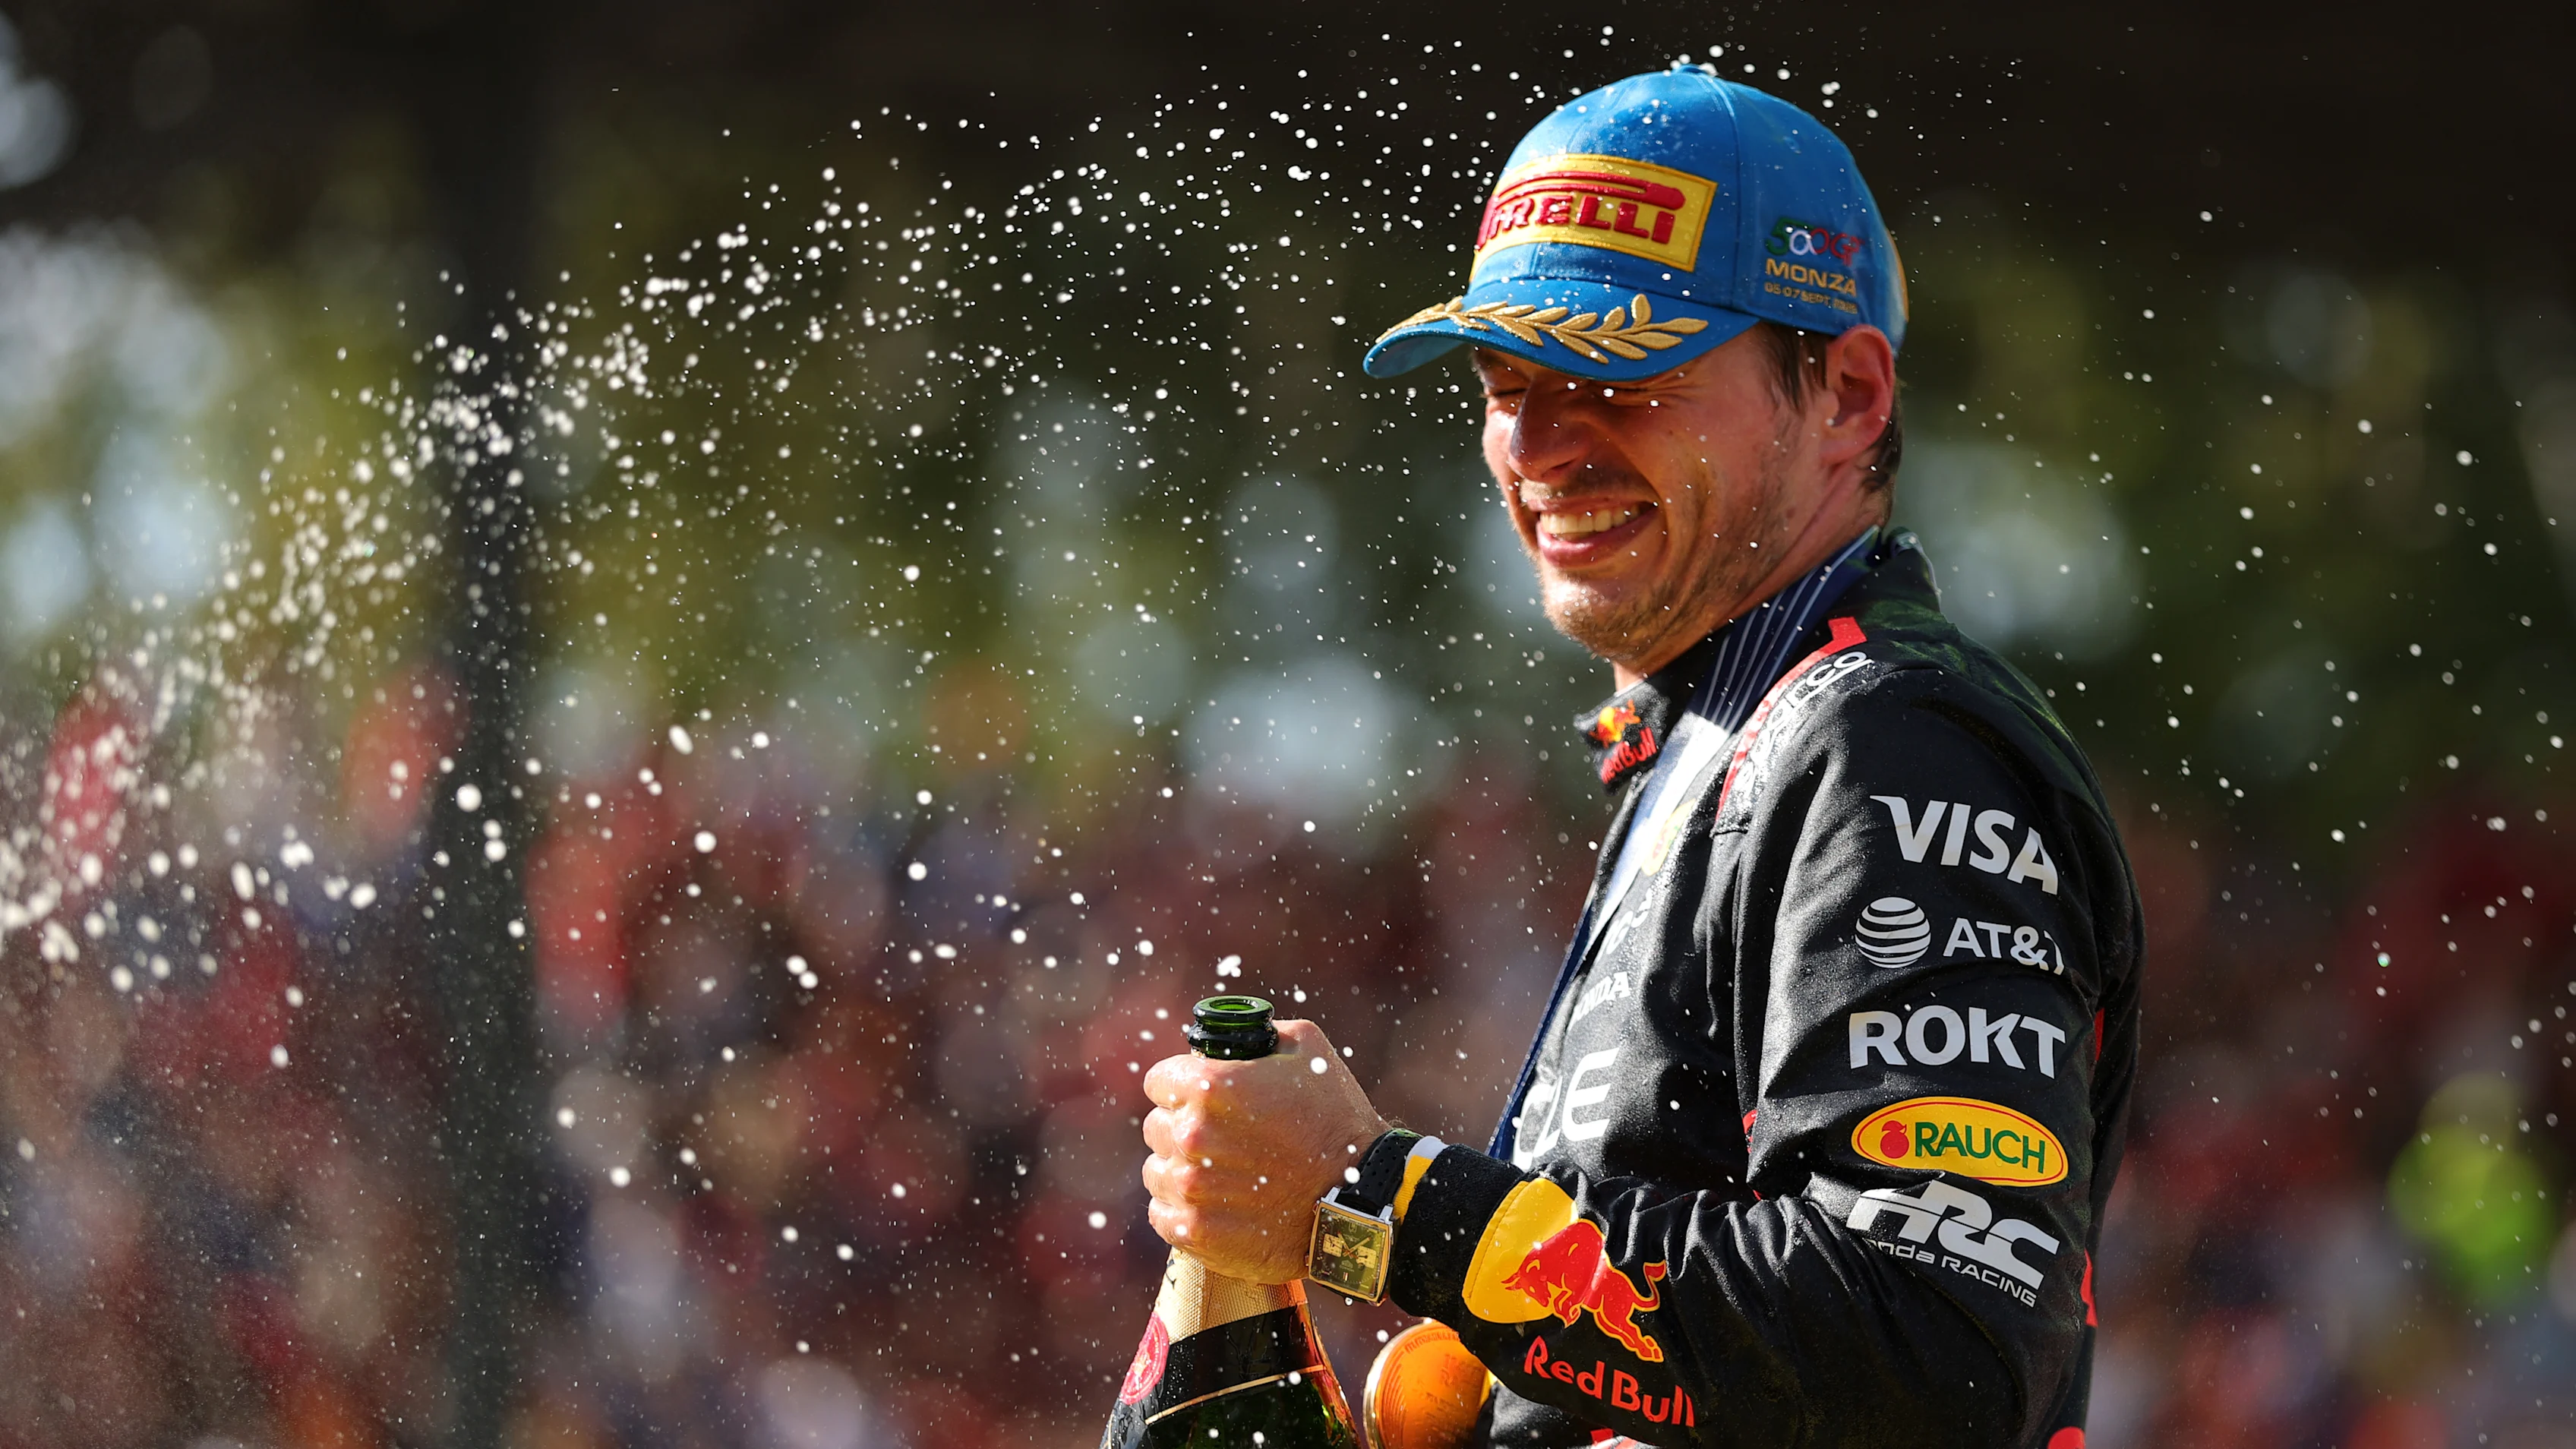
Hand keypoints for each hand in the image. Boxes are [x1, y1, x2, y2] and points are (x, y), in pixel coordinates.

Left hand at [1140, 1019, 1390, 1283]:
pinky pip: (1163, 1215)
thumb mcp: (1308, 1051)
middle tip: (1221, 1140)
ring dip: (1182, 1171)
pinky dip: (1184, 1211)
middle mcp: (1192, 1136)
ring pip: (1158, 1172)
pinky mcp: (1196, 1233)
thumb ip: (1259, 1034)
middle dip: (1183, 1128)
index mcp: (1210, 1086)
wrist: (1361, 1198)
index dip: (1180, 1086)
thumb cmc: (1337, 1121)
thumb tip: (1229, 1040)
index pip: (1159, 1081)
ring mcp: (1191, 1189)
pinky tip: (1215, 1206)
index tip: (1198, 1098)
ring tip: (1222, 1176)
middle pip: (1157, 1127)